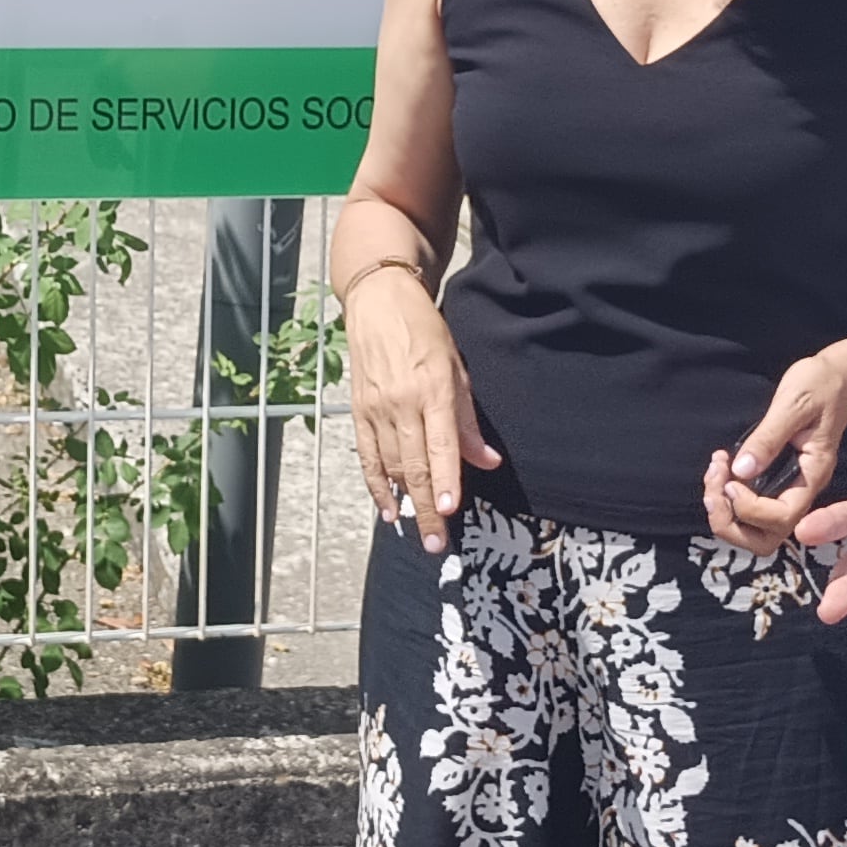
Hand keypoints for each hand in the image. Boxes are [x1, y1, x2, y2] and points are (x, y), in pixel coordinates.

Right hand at [342, 270, 500, 554]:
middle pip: (413, 465)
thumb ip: (468, 421)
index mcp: (433, 389)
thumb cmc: (425, 333)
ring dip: (404, 501)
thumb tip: (488, 462)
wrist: (379, 303)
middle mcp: (402, 402)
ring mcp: (376, 409)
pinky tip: (388, 509)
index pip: (440, 445)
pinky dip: (376, 485)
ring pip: (390, 465)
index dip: (444, 480)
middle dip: (426, 507)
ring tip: (419, 531)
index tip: (448, 511)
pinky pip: (367, 457)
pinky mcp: (358, 411)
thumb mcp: (457, 370)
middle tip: (436, 543)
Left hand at [704, 348, 846, 550]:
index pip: (783, 518)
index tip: (730, 479)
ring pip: (755, 529)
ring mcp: (789, 488)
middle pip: (765, 538)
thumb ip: (768, 438)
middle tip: (714, 484)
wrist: (838, 377)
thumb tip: (741, 471)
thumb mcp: (793, 404)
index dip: (749, 508)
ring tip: (714, 475)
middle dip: (730, 522)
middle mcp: (802, 491)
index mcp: (813, 476)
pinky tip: (721, 468)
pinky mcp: (776, 481)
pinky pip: (751, 507)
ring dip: (726, 512)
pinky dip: (728, 497)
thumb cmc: (820, 385)